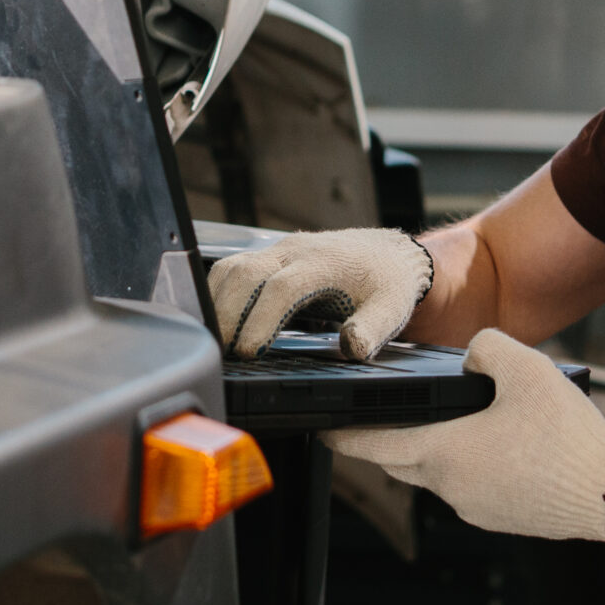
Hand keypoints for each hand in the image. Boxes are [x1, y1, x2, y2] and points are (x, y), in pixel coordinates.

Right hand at [208, 227, 433, 359]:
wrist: (386, 254)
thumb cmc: (386, 282)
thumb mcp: (391, 308)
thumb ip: (373, 329)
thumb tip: (351, 347)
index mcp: (324, 262)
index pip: (282, 287)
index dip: (261, 319)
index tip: (249, 351)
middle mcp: (295, 251)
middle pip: (246, 274)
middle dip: (229, 314)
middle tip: (223, 353)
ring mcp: (278, 251)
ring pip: (232, 267)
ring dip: (217, 303)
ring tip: (214, 341)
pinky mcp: (268, 257)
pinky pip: (231, 268)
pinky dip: (216, 292)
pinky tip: (214, 320)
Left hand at [325, 329, 604, 541]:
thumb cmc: (566, 435)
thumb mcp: (523, 367)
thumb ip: (484, 348)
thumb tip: (471, 357)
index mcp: (443, 453)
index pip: (372, 445)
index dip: (343, 434)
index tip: (323, 428)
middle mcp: (451, 488)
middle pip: (399, 462)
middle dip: (383, 441)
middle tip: (377, 418)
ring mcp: (475, 509)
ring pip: (434, 476)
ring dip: (428, 451)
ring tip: (442, 421)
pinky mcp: (501, 518)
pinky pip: (467, 488)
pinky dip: (463, 466)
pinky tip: (489, 444)